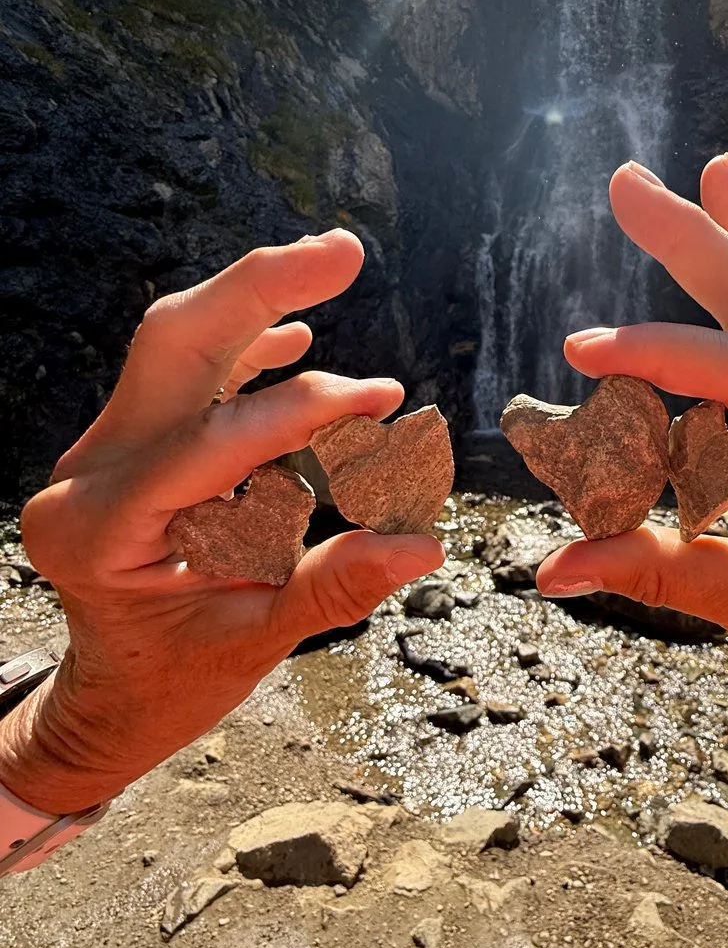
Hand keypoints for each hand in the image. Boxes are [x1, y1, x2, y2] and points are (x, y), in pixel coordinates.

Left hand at [0, 231, 442, 813]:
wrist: (110, 696)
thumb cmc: (173, 682)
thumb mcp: (254, 644)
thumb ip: (333, 588)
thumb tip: (422, 545)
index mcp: (101, 530)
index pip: (208, 442)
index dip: (300, 412)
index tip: (381, 399)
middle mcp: (85, 474)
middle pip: (171, 345)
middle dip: (261, 288)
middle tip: (345, 251)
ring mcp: (97, 453)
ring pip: (172, 344)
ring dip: (256, 299)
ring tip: (335, 259)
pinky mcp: (124, 446)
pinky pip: (180, 376)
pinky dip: (242, 349)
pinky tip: (294, 335)